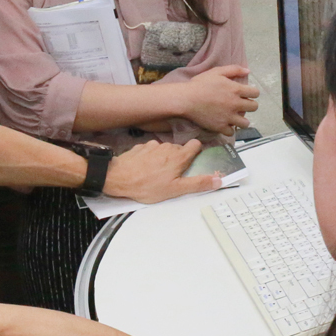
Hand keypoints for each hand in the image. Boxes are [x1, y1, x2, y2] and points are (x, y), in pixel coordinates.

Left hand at [101, 138, 217, 203]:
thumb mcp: (175, 190)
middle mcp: (167, 147)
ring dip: (165, 159)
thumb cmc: (146, 185)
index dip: (198, 151)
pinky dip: (151, 158)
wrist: (118, 178)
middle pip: (180, 149)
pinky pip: (151, 150)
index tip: (196, 160)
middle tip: (175, 174)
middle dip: (180, 159)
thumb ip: (198, 184)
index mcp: (179, 156)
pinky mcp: (141, 147)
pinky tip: (146, 169)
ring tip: (158, 174)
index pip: (196, 144)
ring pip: (165, 149)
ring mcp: (153, 146)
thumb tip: (217, 180)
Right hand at [175, 64, 259, 133]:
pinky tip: (225, 124)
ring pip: (245, 123)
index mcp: (236, 90)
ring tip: (235, 117)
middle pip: (254, 107)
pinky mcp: (220, 127)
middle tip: (241, 105)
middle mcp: (235, 104)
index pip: (255, 93)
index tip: (246, 94)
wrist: (186, 99)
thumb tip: (248, 71)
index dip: (252, 93)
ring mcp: (228, 117)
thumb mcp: (216, 72)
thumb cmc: (200, 84)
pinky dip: (229, 129)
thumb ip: (234, 69)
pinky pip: (231, 132)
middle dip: (249, 105)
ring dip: (242, 120)